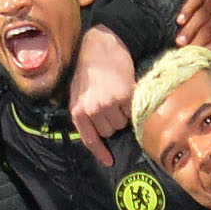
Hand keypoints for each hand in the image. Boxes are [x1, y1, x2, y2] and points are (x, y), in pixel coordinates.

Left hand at [67, 25, 134, 164]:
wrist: (101, 46)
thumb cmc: (89, 70)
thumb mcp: (77, 93)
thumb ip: (84, 112)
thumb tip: (97, 132)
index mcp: (77, 110)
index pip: (89, 138)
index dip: (100, 152)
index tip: (109, 162)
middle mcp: (91, 109)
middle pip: (110, 131)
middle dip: (113, 122)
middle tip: (112, 105)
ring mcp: (108, 102)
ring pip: (123, 122)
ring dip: (123, 113)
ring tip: (118, 96)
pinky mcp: (125, 95)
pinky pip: (133, 111)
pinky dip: (133, 104)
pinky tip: (127, 91)